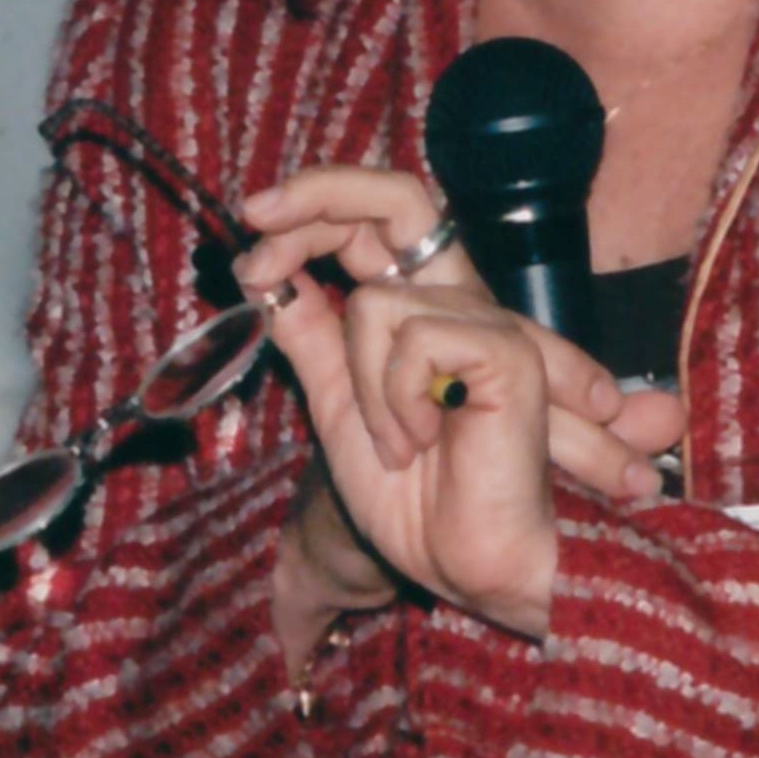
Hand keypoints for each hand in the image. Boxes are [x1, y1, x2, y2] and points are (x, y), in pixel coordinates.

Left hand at [236, 167, 687, 640]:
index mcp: (425, 308)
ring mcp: (489, 322)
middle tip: (256, 213)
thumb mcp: (341, 404)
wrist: (465, 565)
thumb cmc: (419, 499)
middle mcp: (460, 301)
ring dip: (364, 388)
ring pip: (375, 303)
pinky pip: (409, 340)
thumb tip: (265, 276)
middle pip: (397, 196)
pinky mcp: (507, 351)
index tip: (251, 226)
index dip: (312, 206)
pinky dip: (395, 401)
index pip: (376, 219)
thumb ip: (311, 336)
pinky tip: (423, 443)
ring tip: (398, 445)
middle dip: (319, 192)